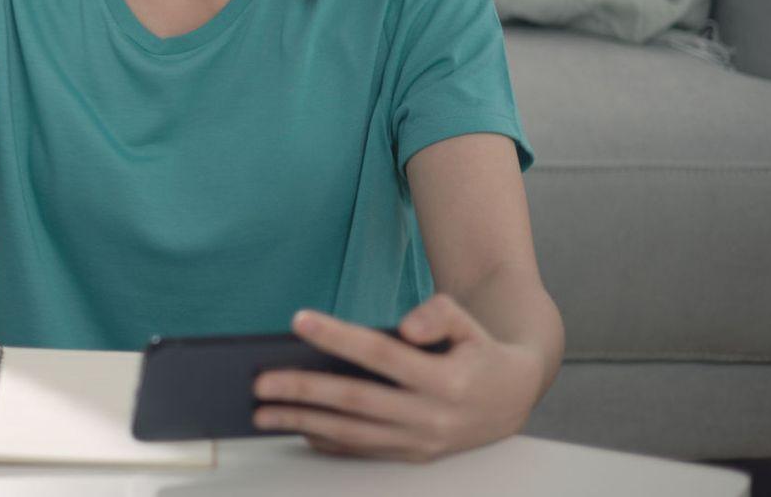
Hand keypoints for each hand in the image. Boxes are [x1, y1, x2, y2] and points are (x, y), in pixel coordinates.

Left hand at [251, 293, 545, 462]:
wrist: (511, 398)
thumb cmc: (477, 350)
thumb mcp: (468, 321)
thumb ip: (439, 315)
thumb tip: (405, 327)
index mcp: (446, 379)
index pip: (382, 355)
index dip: (339, 337)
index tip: (298, 321)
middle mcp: (431, 416)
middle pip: (356, 401)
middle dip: (304, 392)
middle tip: (259, 383)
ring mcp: (420, 442)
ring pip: (352, 434)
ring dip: (303, 423)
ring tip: (263, 413)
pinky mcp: (412, 456)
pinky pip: (361, 451)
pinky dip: (326, 442)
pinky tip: (295, 428)